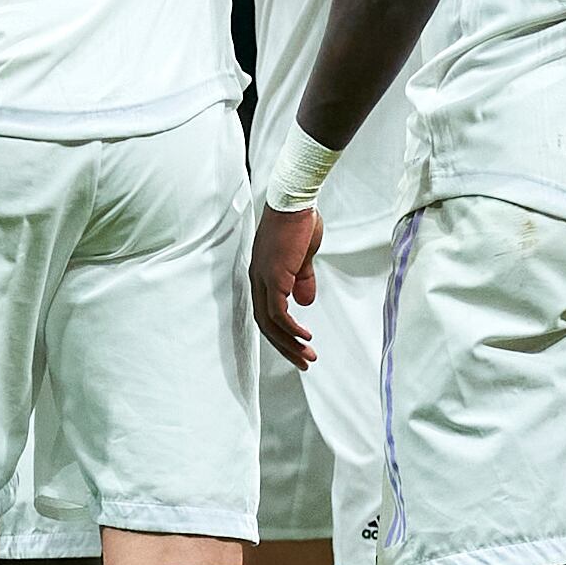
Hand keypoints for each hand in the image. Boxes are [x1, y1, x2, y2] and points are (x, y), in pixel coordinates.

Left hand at [248, 202, 324, 368]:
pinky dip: (291, 327)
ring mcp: (263, 278)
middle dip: (285, 346)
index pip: (266, 312)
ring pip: (271, 322)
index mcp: (262, 275)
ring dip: (290, 342)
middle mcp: (257, 279)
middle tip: (303, 362)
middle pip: (265, 323)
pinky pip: (278, 311)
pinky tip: (305, 337)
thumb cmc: (299, 223)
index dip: (281, 333)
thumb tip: (304, 303)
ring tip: (308, 356)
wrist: (295, 202)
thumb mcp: (302, 257)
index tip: (298, 347)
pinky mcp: (274, 276)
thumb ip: (301, 279)